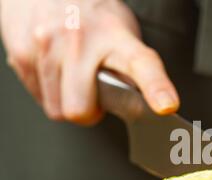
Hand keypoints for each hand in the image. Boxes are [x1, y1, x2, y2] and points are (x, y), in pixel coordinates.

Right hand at [0, 0, 178, 124]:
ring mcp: (48, 45)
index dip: (156, 88)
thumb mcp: (122, 33)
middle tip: (95, 95)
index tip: (166, 106)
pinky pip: (39, 97)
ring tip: (74, 76)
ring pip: (58, 110)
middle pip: (81, 110)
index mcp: (116, 36)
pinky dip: (50, 91)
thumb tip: (141, 103)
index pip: (141, 65)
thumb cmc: (92, 13)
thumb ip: (131, 69)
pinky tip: (56, 69)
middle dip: (89, 112)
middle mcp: (81, 40)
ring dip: (69, 101)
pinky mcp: (23, 52)